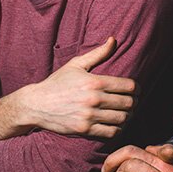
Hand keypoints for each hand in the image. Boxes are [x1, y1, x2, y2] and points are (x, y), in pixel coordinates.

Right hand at [19, 38, 136, 137]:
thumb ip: (98, 53)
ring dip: (127, 116)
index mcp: (95, 81)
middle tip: (133, 102)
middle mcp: (94, 99)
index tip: (136, 90)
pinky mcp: (84, 129)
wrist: (36, 104)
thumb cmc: (57, 82)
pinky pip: (111, 132)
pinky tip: (116, 124)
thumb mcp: (76, 64)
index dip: (137, 89)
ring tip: (126, 113)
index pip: (129, 86)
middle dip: (134, 102)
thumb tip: (113, 39)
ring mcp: (89, 115)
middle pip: (128, 103)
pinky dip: (117, 129)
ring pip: (122, 118)